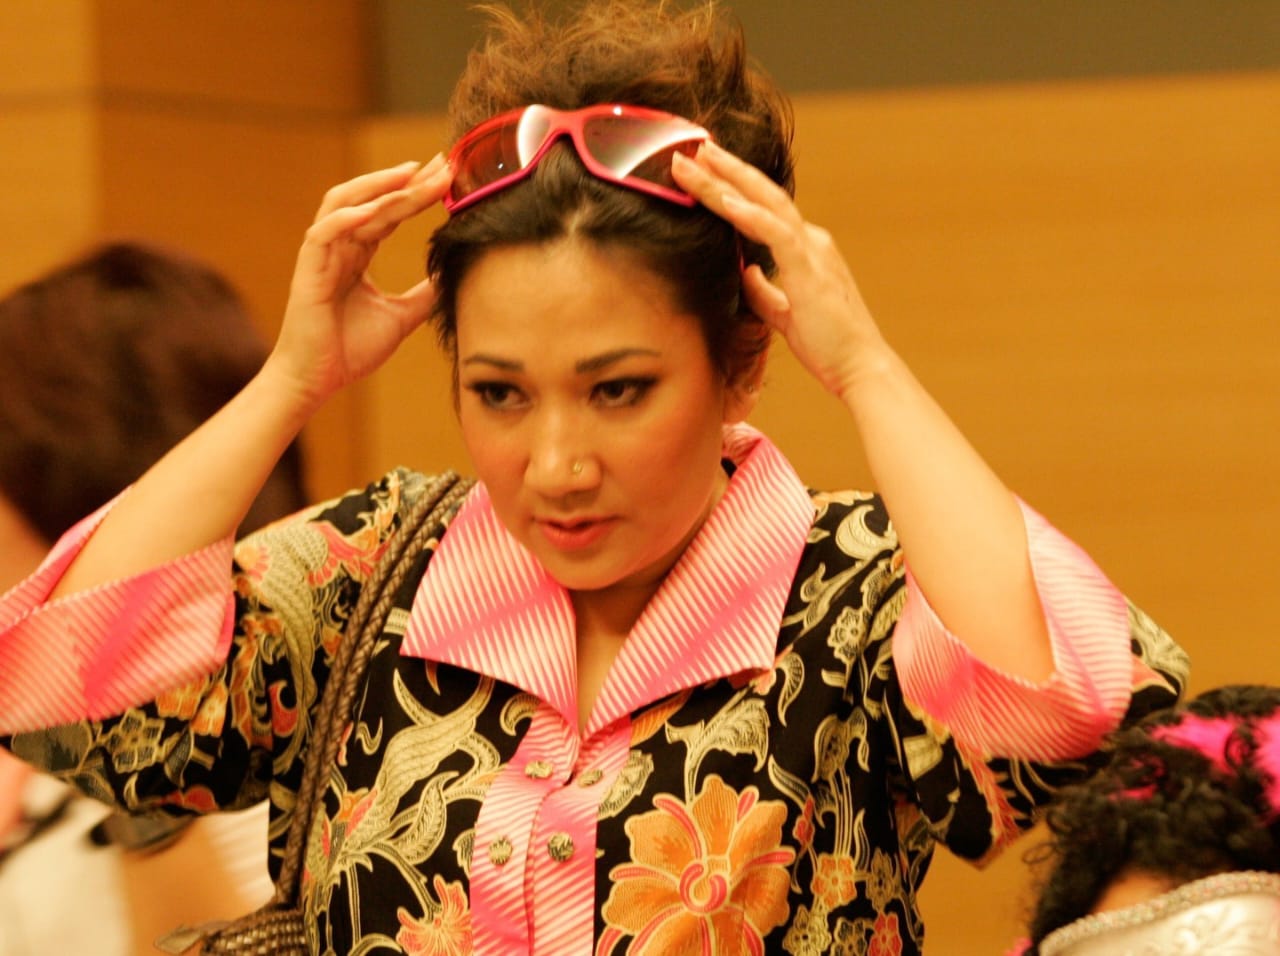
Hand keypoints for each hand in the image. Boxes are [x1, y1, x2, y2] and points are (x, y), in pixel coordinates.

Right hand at [267, 155, 453, 408]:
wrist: (318, 380)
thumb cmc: (350, 350)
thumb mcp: (401, 317)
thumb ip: (425, 295)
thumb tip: (452, 278)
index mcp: (357, 254)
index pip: (388, 212)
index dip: (416, 192)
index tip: (445, 175)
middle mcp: (339, 247)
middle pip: (373, 200)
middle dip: (406, 181)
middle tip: (439, 165)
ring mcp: (321, 255)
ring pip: (345, 205)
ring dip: (377, 187)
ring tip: (409, 175)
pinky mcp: (307, 271)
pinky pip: (322, 234)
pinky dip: (345, 219)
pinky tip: (371, 211)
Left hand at [671, 142, 889, 402]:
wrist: (859, 367)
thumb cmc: (827, 345)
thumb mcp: (784, 313)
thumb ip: (763, 291)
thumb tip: (743, 272)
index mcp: (805, 249)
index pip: (762, 209)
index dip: (732, 187)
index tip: (701, 170)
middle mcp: (810, 240)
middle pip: (760, 194)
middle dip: (724, 169)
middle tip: (690, 147)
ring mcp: (811, 250)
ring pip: (763, 202)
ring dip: (725, 179)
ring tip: (695, 157)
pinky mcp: (808, 268)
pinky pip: (774, 231)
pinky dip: (747, 212)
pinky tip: (721, 198)